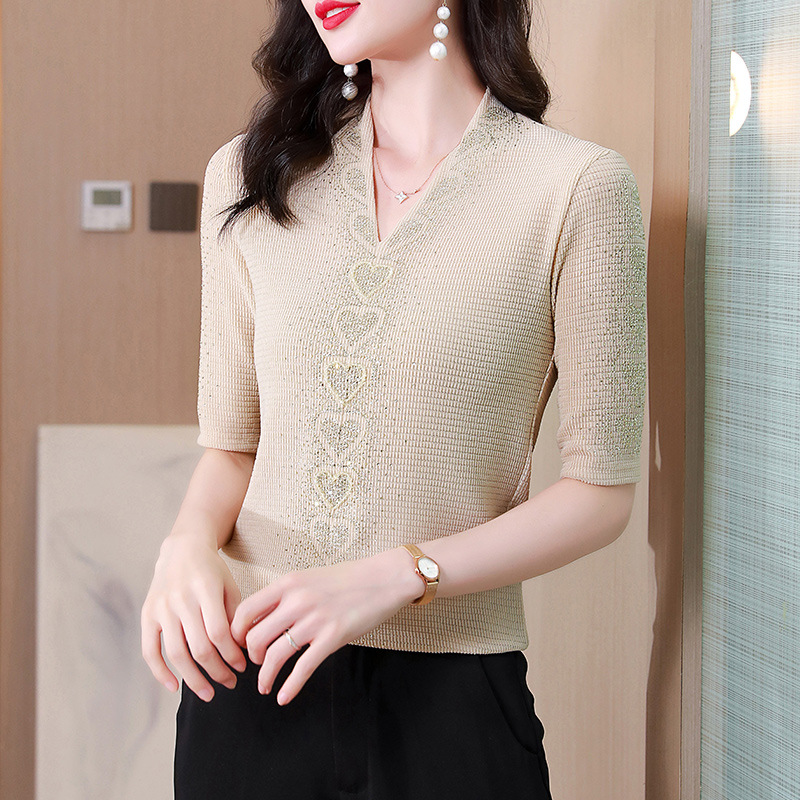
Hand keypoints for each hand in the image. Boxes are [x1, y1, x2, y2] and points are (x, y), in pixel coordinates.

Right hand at [141, 532, 247, 700]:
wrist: (181, 549)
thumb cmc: (211, 570)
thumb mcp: (229, 586)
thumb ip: (234, 617)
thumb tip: (240, 653)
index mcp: (205, 588)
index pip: (218, 632)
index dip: (231, 654)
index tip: (243, 666)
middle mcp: (180, 599)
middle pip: (199, 647)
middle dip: (218, 671)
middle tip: (231, 683)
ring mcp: (161, 608)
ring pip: (177, 653)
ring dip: (194, 679)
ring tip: (209, 693)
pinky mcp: (147, 615)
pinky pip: (150, 650)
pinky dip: (160, 673)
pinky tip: (174, 687)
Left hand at [230, 547, 421, 704]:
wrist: (383, 578)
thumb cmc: (347, 578)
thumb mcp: (309, 578)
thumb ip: (286, 596)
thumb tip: (261, 619)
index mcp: (288, 583)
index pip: (246, 611)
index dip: (236, 633)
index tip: (238, 645)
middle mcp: (297, 600)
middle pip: (255, 637)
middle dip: (251, 657)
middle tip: (256, 663)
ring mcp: (315, 619)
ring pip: (275, 655)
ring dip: (265, 676)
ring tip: (265, 685)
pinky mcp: (333, 637)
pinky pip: (303, 668)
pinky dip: (289, 687)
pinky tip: (284, 697)